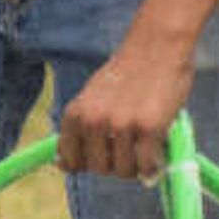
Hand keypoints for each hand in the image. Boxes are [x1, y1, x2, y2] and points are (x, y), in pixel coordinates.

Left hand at [55, 36, 194, 181]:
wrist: (156, 47)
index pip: (70, 161)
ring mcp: (122, 125)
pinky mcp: (150, 127)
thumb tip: (62, 167)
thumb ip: (78, 130)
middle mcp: (93, 121)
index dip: (87, 165)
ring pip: (124, 171)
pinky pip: (146, 166)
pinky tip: (156, 156)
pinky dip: (152, 167)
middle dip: (114, 165)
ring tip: (143, 149)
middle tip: (128, 149)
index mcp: (75, 114)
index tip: (102, 157)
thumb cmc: (125, 75)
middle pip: (99, 169)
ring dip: (135, 167)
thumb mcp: (91, 98)